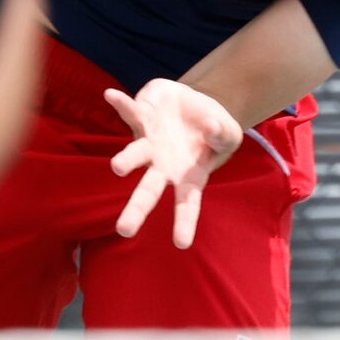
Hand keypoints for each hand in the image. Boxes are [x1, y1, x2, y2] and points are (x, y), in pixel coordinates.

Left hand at [105, 79, 243, 248]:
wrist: (197, 104)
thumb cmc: (214, 130)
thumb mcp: (229, 132)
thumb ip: (222, 134)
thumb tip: (210, 128)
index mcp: (189, 177)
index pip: (187, 204)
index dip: (184, 222)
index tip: (181, 244)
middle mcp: (163, 165)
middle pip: (148, 191)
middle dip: (137, 209)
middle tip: (124, 230)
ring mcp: (149, 142)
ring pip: (135, 153)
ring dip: (127, 159)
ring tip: (117, 167)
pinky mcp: (142, 116)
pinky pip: (131, 111)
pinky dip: (121, 104)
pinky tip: (110, 95)